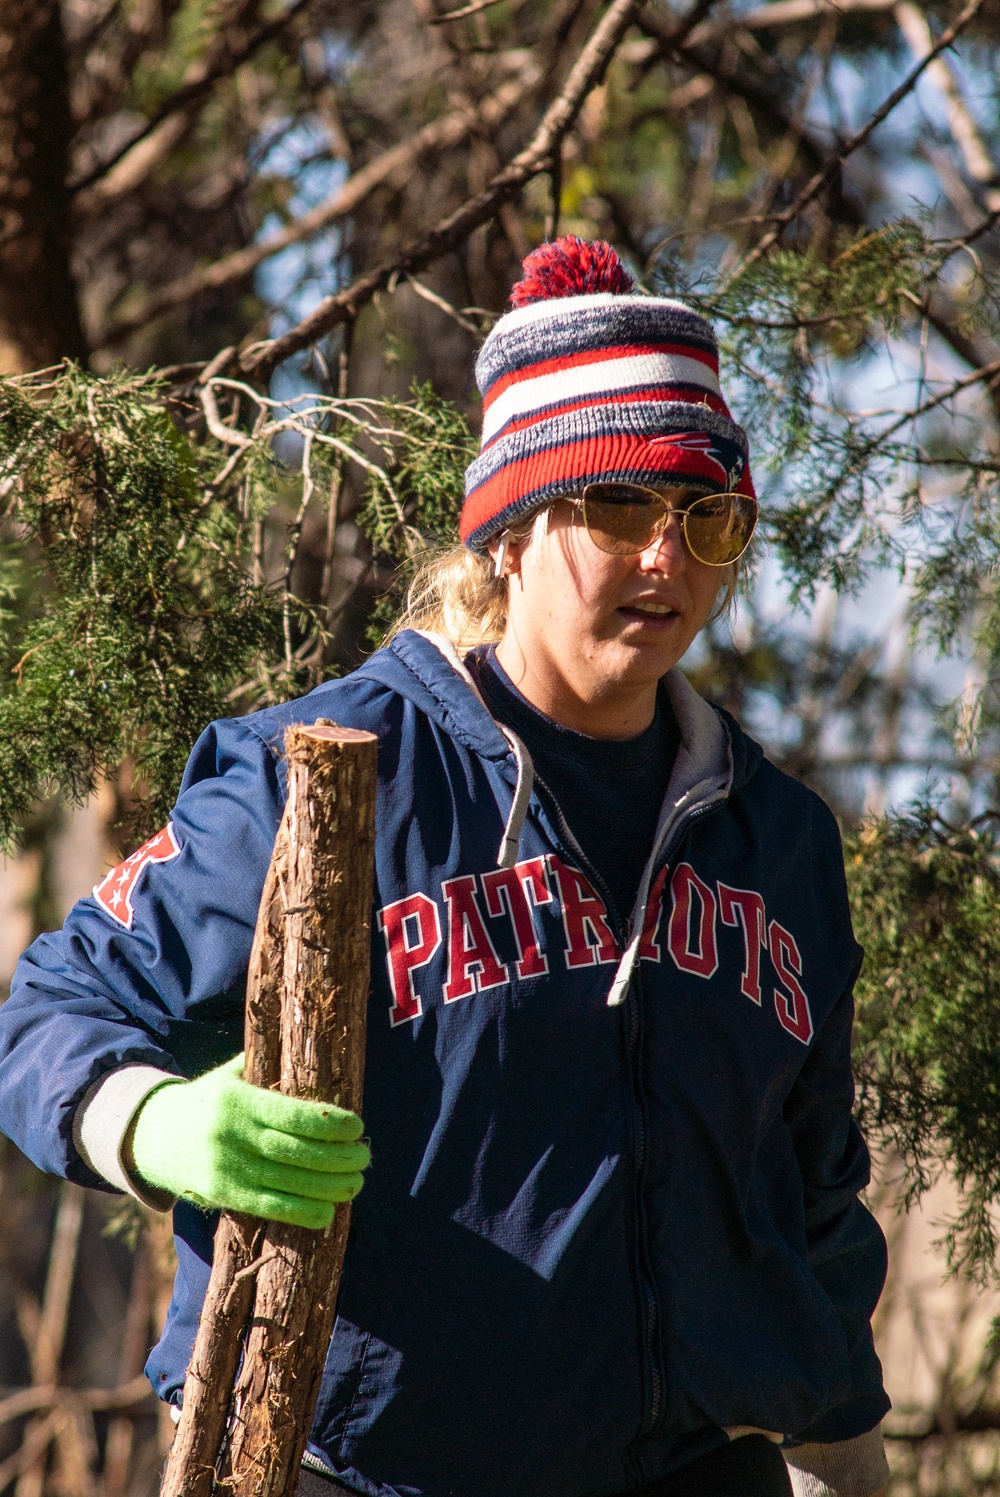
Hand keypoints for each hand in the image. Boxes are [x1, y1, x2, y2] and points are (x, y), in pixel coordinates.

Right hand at [129, 1053, 369, 1227]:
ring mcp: (225, 1168)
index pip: (292, 1114)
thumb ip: (266, 1063)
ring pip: (287, 1182)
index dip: (330, 1123)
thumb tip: (314, 1045)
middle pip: (296, 1151)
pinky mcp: (222, 1195)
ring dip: (329, 1187)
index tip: (357, 1126)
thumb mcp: (231, 1074)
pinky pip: (269, 1207)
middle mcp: (230, 1135)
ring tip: (357, 1183)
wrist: (156, 1136)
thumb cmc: (210, 1100)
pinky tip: (328, 1212)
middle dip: (338, 1157)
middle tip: (365, 1156)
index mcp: (237, 1100)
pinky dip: (301, 1212)